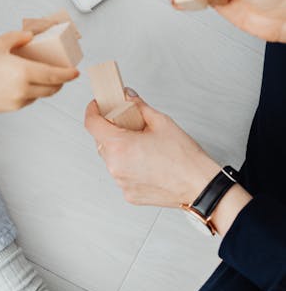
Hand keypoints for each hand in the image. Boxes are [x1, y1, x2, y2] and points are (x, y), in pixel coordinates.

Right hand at [0, 31, 78, 115]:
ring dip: (47, 87)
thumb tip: (30, 36)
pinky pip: (28, 99)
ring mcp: (16, 101)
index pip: (55, 75)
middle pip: (52, 88)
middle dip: (60, 81)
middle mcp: (22, 90)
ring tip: (43, 75)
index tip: (75, 71)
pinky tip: (26, 82)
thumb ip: (17, 38)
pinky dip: (33, 92)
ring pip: (40, 95)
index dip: (68, 74)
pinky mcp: (10, 108)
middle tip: (62, 72)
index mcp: (22, 73)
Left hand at [84, 95, 219, 206]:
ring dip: (120, 149)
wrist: (199, 185)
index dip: (92, 111)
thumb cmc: (184, 158)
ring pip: (111, 159)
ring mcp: (121, 182)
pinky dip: (129, 166)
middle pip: (101, 142)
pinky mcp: (128, 194)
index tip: (97, 106)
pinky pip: (121, 174)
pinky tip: (146, 162)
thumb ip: (139, 106)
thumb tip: (128, 97)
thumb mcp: (161, 122)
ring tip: (141, 146)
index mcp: (120, 146)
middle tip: (126, 123)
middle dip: (110, 130)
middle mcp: (116, 166)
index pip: (92, 124)